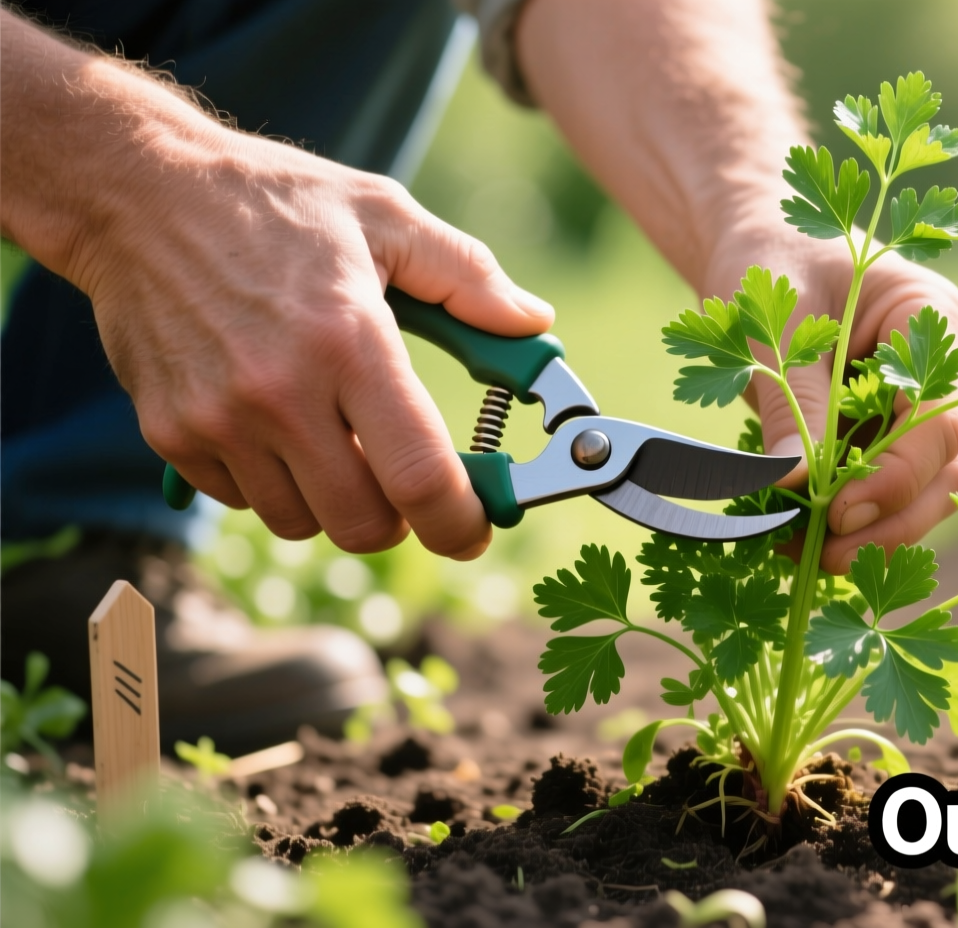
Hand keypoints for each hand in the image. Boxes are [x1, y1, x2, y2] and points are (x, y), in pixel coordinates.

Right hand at [16, 55, 553, 557]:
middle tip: (404, 479)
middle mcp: (281, 392)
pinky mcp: (170, 433)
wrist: (135, 194)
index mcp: (350, 340)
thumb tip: (533, 323)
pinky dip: (272, 484)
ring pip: (301, 522)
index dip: (459, 522)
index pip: (418, 475)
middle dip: (399, 517)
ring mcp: (218, 419)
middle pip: (362, 523)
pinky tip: (277, 425)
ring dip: (333, 501)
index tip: (474, 528)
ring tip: (336, 437)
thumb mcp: (384, 215)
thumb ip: (468, 276)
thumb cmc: (273, 201)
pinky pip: (243, 501)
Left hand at [706, 228, 957, 572]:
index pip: (941, 414)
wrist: (755, 245)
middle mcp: (942, 368)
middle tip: (830, 553)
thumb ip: (791, 401)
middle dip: (896, 520)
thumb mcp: (774, 323)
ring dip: (877, 532)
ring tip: (808, 556)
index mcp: (931, 318)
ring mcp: (920, 405)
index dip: (898, 474)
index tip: (838, 508)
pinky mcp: (888, 433)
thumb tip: (792, 483)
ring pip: (928, 491)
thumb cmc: (769, 261)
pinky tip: (801, 540)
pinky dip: (852, 522)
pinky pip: (887, 491)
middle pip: (950, 466)